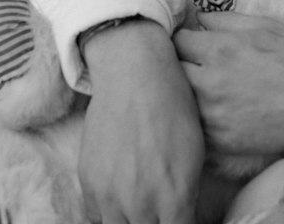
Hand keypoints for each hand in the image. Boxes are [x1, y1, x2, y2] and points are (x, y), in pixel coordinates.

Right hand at [80, 19, 204, 223]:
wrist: (135, 73)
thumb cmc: (173, 106)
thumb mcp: (194, 153)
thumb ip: (186, 197)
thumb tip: (181, 217)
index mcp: (174, 200)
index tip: (179, 218)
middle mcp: (140, 204)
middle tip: (160, 210)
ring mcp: (109, 194)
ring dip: (130, 221)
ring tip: (139, 205)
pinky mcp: (88, 181)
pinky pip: (96, 214)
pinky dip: (108, 211)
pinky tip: (120, 194)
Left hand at [174, 12, 283, 157]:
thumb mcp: (264, 26)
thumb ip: (225, 20)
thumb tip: (199, 18)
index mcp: (219, 50)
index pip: (177, 41)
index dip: (184, 40)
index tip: (192, 44)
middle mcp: (210, 83)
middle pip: (170, 71)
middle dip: (177, 64)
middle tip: (191, 65)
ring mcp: (214, 117)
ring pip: (178, 101)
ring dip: (183, 92)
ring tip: (200, 88)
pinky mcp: (223, 142)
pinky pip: (193, 127)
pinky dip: (195, 118)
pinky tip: (211, 111)